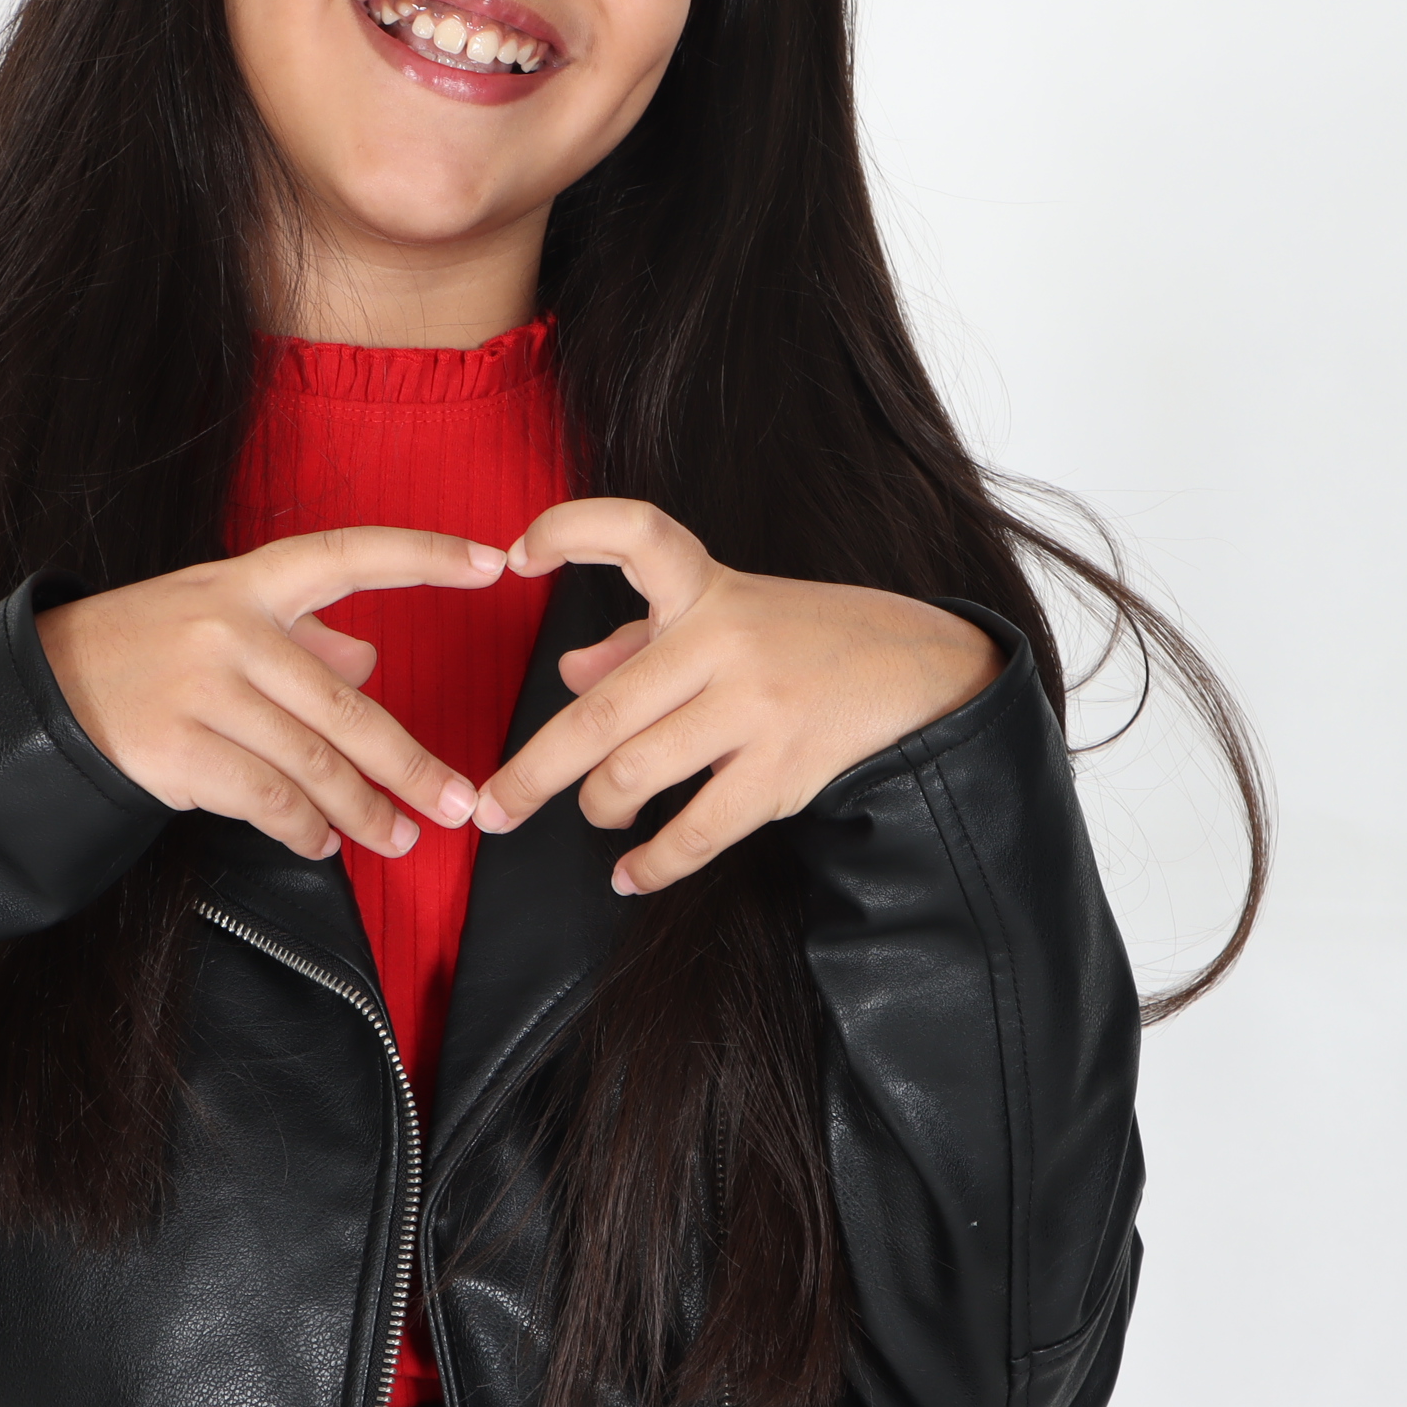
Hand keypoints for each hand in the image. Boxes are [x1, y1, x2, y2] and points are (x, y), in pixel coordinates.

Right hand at [37, 527, 503, 861]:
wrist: (44, 690)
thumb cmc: (146, 649)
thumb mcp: (218, 616)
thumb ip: (301, 637)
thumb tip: (370, 661)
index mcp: (249, 582)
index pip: (351, 555)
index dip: (424, 557)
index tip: (493, 564)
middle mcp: (231, 628)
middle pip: (347, 709)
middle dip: (411, 765)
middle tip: (459, 802)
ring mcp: (204, 690)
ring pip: (313, 765)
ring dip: (364, 812)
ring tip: (399, 837)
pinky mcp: (179, 750)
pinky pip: (267, 800)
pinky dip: (304, 831)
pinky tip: (323, 844)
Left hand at [470, 499, 1003, 893]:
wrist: (916, 667)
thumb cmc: (799, 639)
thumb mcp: (725, 615)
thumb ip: (639, 641)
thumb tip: (567, 675)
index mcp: (706, 589)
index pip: (637, 532)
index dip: (570, 532)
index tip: (516, 555)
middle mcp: (726, 641)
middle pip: (603, 712)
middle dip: (533, 771)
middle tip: (490, 810)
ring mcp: (756, 707)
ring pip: (637, 775)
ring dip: (598, 808)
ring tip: (596, 816)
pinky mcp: (784, 769)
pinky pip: (697, 831)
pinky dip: (652, 864)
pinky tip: (629, 875)